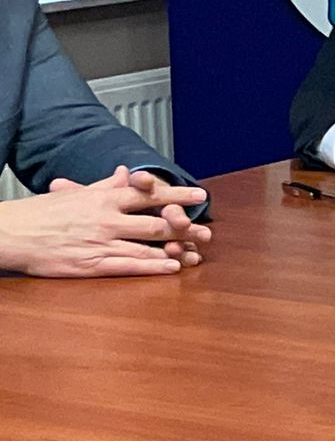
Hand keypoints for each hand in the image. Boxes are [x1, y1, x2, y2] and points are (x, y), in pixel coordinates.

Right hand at [49, 168, 212, 266]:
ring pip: (148, 246)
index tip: (200, 196)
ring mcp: (101, 242)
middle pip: (156, 222)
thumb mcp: (75, 193)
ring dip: (176, 249)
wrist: (10, 234)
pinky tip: (173, 268)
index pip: (149, 195)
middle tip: (208, 229)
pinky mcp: (92, 264)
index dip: (178, 195)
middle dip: (186, 227)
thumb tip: (126, 172)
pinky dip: (154, 267)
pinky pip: (130, 265)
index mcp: (103, 198)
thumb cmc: (40, 213)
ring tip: (198, 251)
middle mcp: (107, 219)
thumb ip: (106, 184)